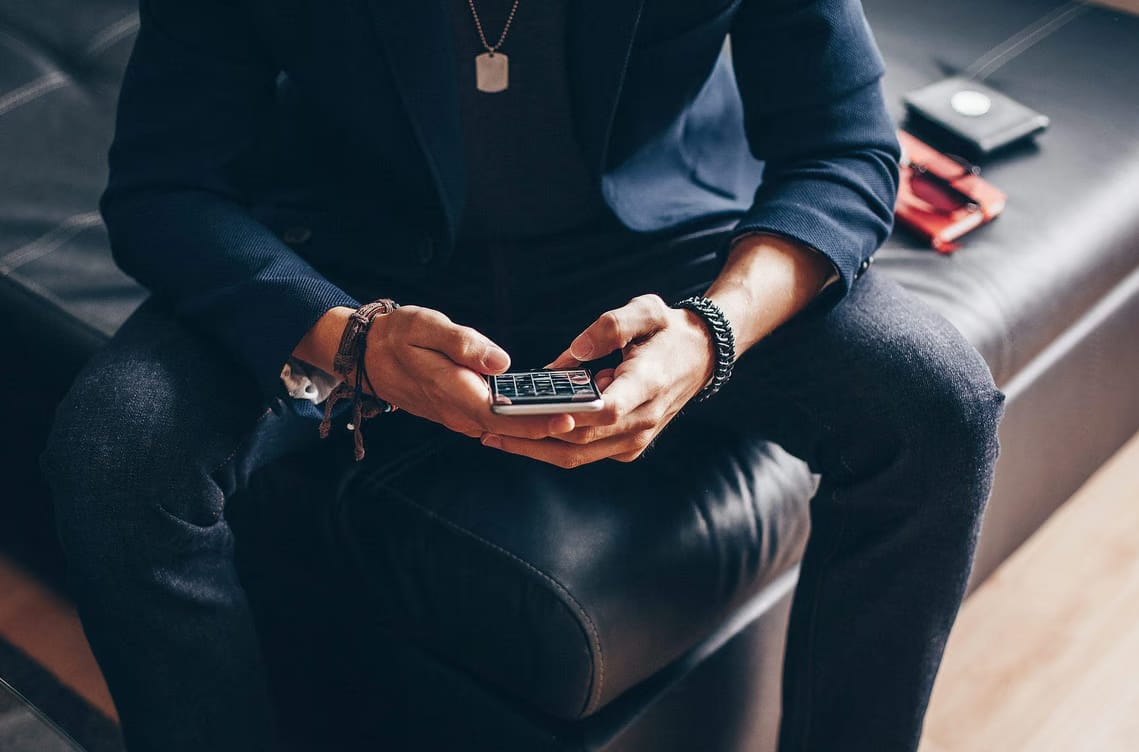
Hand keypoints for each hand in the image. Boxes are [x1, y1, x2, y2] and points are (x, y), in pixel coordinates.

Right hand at [362, 306, 577, 439]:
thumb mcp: (425, 326)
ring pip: (508, 430)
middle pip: (513, 430)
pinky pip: (500, 424)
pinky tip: (555, 410)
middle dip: (552, 429)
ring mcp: (462, 417)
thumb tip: (501, 362)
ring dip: (542, 427)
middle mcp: (459, 413)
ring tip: (583, 413)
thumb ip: (463, 344)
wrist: (368, 357)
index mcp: (453, 392)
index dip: (537, 420)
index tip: (569, 417)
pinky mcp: (465, 414)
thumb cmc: (398, 335)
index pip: (503, 416)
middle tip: (592, 419)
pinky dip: (527, 421)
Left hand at [480, 294, 715, 467]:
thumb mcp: (647, 310)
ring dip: (534, 449)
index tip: (530, 411)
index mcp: (648, 384)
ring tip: (493, 435)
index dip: (569, 415)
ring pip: (577, 454)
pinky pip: (584, 453)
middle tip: (489, 425)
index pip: (607, 409)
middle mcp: (643, 419)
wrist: (701, 356)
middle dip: (531, 436)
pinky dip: (551, 447)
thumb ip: (611, 326)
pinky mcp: (627, 446)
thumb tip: (570, 354)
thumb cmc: (668, 330)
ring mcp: (635, 438)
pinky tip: (520, 434)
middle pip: (580, 440)